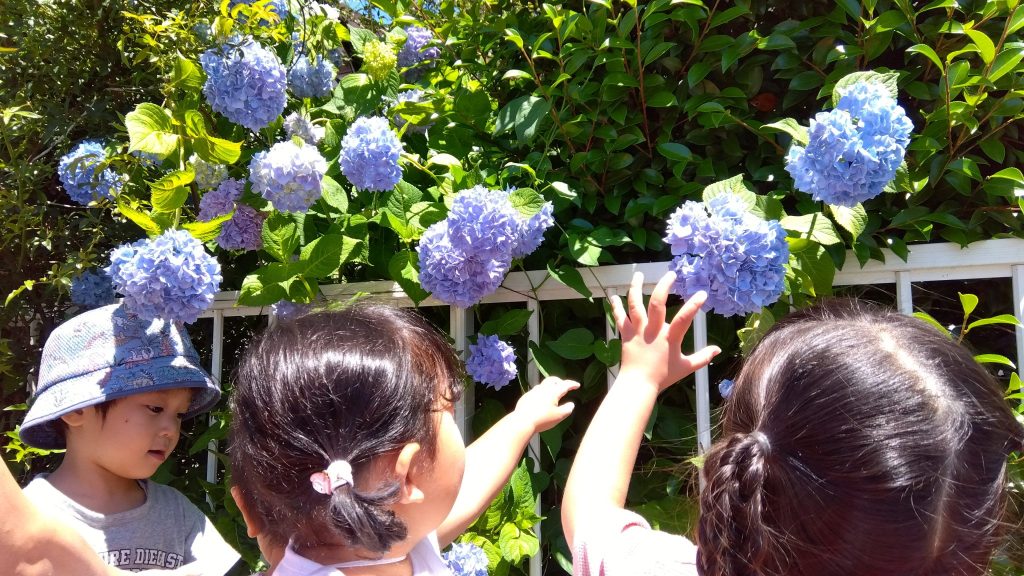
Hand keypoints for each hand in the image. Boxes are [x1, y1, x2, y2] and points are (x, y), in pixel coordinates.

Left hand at [513, 376, 579, 432]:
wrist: (523, 421)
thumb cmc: (543, 419)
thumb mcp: (559, 416)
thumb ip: (567, 409)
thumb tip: (571, 404)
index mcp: (553, 392)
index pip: (565, 385)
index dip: (572, 384)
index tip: (577, 385)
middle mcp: (543, 388)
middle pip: (553, 380)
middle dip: (560, 381)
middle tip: (565, 385)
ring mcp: (533, 391)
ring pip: (543, 384)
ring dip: (550, 386)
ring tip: (553, 392)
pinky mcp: (526, 396)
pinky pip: (536, 391)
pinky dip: (542, 392)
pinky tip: (542, 399)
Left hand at [610, 271, 719, 391]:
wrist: (638, 385)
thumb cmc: (662, 376)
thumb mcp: (686, 367)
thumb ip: (702, 357)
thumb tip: (717, 350)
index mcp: (669, 338)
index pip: (684, 319)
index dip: (694, 305)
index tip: (702, 293)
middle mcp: (653, 331)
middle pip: (657, 304)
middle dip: (664, 286)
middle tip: (670, 274)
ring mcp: (638, 331)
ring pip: (635, 304)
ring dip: (636, 288)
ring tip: (638, 275)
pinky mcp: (626, 334)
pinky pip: (620, 317)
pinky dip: (616, 306)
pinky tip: (613, 296)